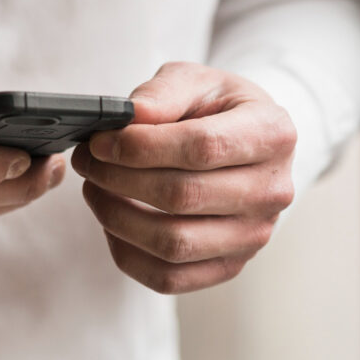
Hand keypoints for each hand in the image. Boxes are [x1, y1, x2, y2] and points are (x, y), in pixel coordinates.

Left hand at [71, 62, 295, 293]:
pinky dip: (127, 252)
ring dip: (116, 216)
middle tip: (87, 160)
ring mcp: (253, 236)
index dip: (141, 146)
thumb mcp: (196, 80)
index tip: (101, 141)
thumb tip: (130, 117)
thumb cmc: (216, 107)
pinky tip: (112, 220)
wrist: (244, 141)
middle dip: (118, 178)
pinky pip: (168, 278)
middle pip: (182, 197)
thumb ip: (163, 92)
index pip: (201, 147)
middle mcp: (272, 191)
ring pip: (173, 244)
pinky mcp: (229, 266)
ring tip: (94, 187)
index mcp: (272, 134)